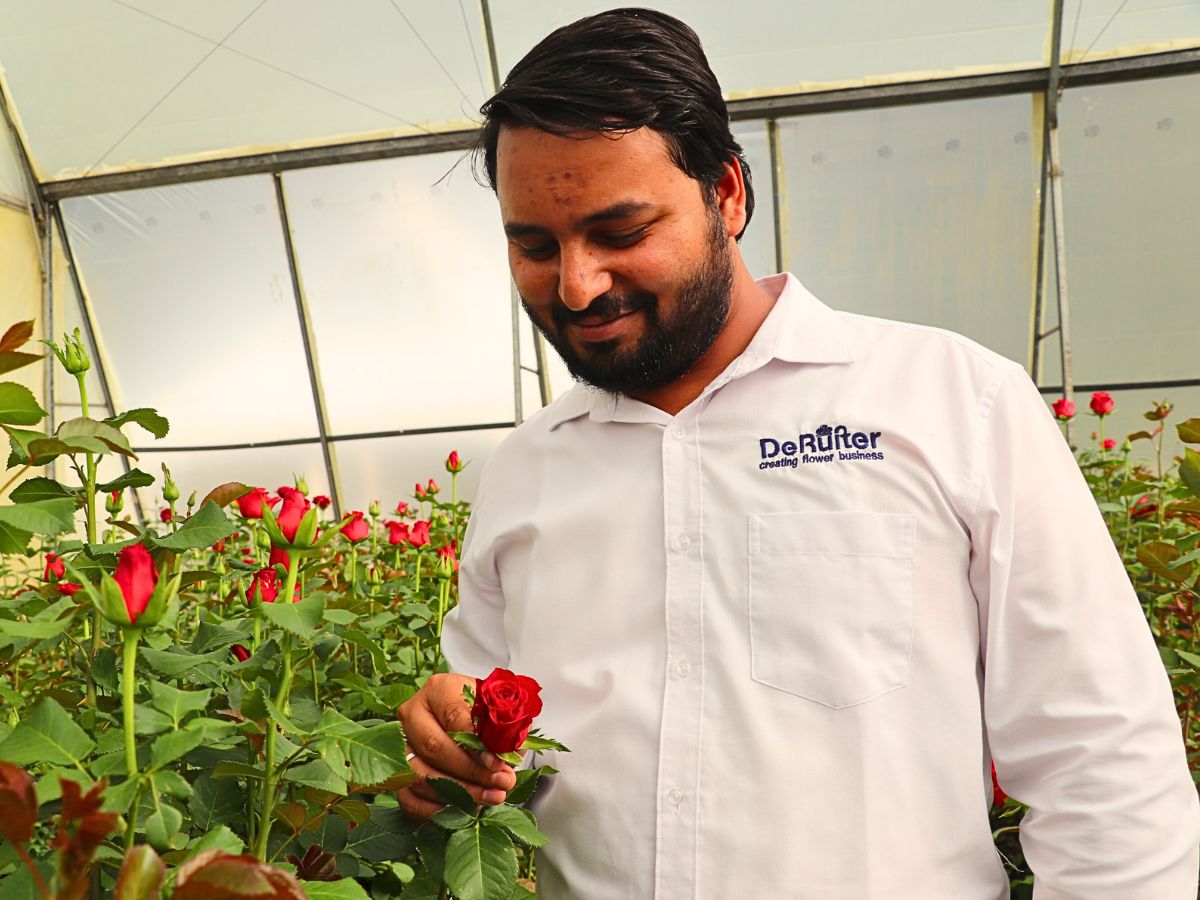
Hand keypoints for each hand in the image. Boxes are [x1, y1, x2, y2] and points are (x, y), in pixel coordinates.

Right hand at [396, 672, 516, 819]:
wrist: (471, 716)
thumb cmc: (484, 711)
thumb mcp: (500, 710)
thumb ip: (505, 729)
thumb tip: (508, 756)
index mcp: (439, 690)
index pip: (454, 717)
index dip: (477, 745)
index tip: (498, 763)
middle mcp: (412, 713)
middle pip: (434, 747)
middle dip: (471, 772)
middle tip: (501, 784)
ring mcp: (401, 744)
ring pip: (420, 775)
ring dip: (458, 794)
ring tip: (491, 798)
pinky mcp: (398, 773)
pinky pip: (409, 799)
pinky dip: (437, 811)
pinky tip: (465, 810)